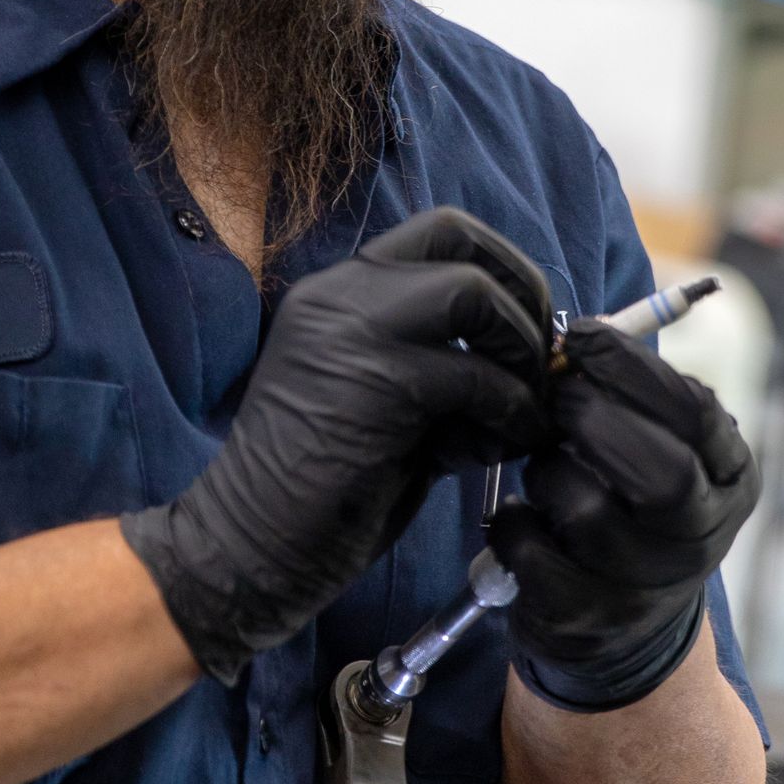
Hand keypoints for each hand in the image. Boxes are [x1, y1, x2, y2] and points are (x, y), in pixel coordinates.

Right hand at [123, 208, 551, 682]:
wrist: (244, 550)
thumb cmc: (320, 493)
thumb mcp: (385, 404)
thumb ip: (444, 366)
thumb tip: (532, 359)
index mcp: (336, 292)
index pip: (442, 233)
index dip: (504, 268)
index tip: (526, 331)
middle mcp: (337, 293)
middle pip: (464, 241)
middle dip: (525, 295)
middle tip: (539, 366)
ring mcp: (349, 329)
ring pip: (475, 293)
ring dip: (520, 353)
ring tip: (522, 414)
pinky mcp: (373, 382)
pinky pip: (476, 374)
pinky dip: (510, 412)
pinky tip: (503, 451)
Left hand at [488, 317, 757, 711]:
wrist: (625, 626)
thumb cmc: (634, 505)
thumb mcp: (663, 448)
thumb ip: (632, 398)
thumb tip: (565, 342)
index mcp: (730, 478)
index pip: (697, 412)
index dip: (631, 367)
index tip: (581, 336)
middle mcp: (703, 537)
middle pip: (660, 475)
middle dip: (594, 419)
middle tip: (558, 398)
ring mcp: (648, 588)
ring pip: (586, 512)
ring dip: (549, 472)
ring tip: (547, 467)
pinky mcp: (588, 620)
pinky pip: (532, 554)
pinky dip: (513, 523)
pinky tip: (524, 516)